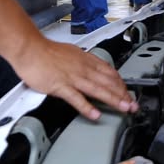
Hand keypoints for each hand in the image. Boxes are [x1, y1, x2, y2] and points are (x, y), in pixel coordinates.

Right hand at [12, 37, 138, 120]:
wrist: (30, 48)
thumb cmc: (46, 51)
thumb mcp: (71, 53)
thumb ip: (83, 62)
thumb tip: (92, 68)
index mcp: (86, 60)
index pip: (110, 72)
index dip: (121, 84)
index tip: (128, 93)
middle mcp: (83, 68)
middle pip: (108, 82)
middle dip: (123, 94)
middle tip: (133, 105)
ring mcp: (72, 77)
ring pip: (98, 89)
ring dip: (113, 100)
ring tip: (124, 108)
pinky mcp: (60, 86)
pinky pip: (76, 98)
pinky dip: (87, 107)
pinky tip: (95, 115)